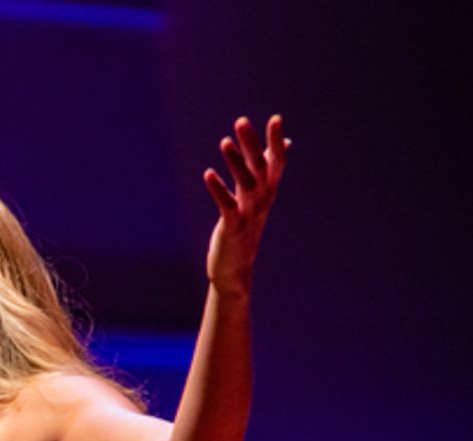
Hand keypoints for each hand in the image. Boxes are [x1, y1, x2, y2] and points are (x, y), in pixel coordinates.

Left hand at [204, 114, 289, 294]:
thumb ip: (267, 170)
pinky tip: (208, 174)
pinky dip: (218, 189)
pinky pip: (227, 205)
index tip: (275, 118)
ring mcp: (249, 213)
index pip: (276, 161)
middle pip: (260, 167)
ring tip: (224, 142)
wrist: (236, 269)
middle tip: (241, 120)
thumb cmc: (245, 229)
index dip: (275, 141)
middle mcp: (262, 200)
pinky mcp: (233, 227)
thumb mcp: (258, 198)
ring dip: (235, 162)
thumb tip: (284, 145)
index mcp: (267, 191)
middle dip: (252, 143)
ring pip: (245, 183)